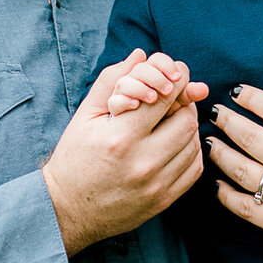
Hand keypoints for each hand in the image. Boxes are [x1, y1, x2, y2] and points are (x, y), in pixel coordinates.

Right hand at [42, 51, 207, 256]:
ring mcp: (156, 185)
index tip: (177, 73)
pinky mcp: (164, 200)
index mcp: (119, 137)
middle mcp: (142, 162)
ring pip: (193, 143)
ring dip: (187, 125)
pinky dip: (190, 150)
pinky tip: (173, 144)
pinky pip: (194, 168)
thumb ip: (112, 81)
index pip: (164, 97)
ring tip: (169, 121)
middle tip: (172, 98)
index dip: (176, 79)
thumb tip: (140, 54)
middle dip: (183, 103)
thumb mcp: (85, 116)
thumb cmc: (75, 158)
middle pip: (186, 120)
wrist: (69, 208)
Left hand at [206, 78, 262, 262]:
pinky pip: (246, 208)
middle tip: (214, 112)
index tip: (238, 92)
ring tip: (209, 142)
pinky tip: (217, 184)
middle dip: (227, 120)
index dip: (253, 98)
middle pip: (250, 136)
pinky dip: (227, 195)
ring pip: (241, 170)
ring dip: (221, 153)